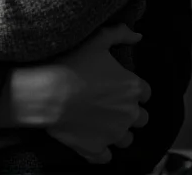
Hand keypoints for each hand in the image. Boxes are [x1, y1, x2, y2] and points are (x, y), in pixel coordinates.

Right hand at [11, 24, 148, 162]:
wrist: (47, 91)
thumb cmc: (72, 62)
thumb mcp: (97, 39)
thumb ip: (121, 33)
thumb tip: (138, 36)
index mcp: (132, 88)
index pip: (145, 92)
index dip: (132, 87)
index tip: (118, 84)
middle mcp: (129, 114)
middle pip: (140, 118)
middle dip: (129, 111)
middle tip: (109, 101)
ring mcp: (113, 135)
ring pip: (126, 139)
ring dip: (117, 131)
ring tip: (100, 120)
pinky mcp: (96, 149)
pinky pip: (106, 157)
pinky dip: (101, 150)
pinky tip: (92, 138)